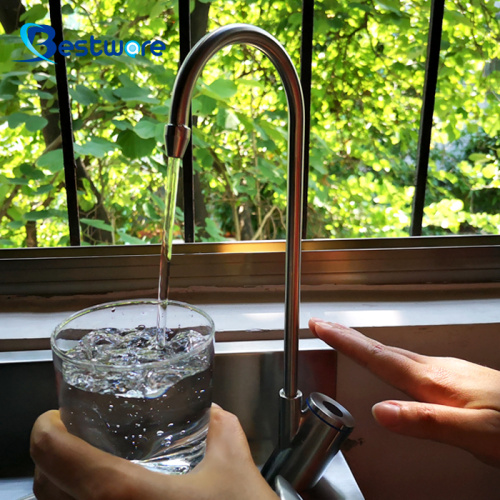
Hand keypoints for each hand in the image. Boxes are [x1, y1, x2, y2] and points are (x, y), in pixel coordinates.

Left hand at [30, 406, 277, 499]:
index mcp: (120, 493)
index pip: (50, 451)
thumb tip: (213, 414)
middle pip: (42, 484)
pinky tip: (113, 497)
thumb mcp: (234, 472)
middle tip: (79, 434)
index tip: (59, 414)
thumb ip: (223, 431)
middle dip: (54, 453)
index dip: (46, 425)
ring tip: (91, 463)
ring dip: (62, 483)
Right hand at [309, 319, 499, 467]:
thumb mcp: (475, 435)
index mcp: (433, 382)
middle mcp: (438, 369)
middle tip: (324, 326)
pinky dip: (390, 356)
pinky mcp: (457, 377)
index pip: (378, 356)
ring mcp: (448, 370)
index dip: (345, 341)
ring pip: (397, 353)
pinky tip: (393, 363)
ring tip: (348, 341)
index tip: (320, 325)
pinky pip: (412, 361)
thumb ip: (426, 422)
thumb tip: (381, 412)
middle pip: (383, 349)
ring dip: (367, 345)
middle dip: (349, 337)